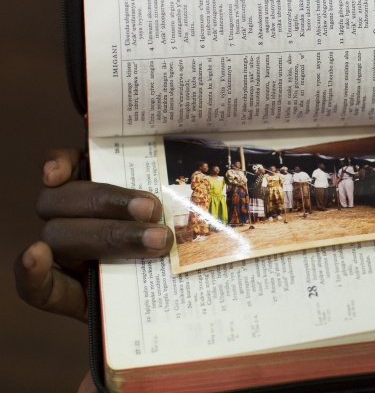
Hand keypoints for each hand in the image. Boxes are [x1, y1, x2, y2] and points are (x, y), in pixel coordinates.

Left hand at [13, 149, 173, 391]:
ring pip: (62, 204)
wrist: (191, 246)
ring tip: (152, 208)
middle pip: (63, 238)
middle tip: (158, 240)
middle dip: (110, 238)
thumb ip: (121, 362)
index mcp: (78, 289)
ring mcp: (77, 212)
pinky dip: (61, 163)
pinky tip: (68, 166)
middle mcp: (71, 251)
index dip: (33, 275)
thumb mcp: (149, 324)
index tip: (37, 258)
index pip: (39, 288)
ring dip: (107, 204)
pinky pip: (64, 167)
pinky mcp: (93, 176)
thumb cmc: (169, 289)